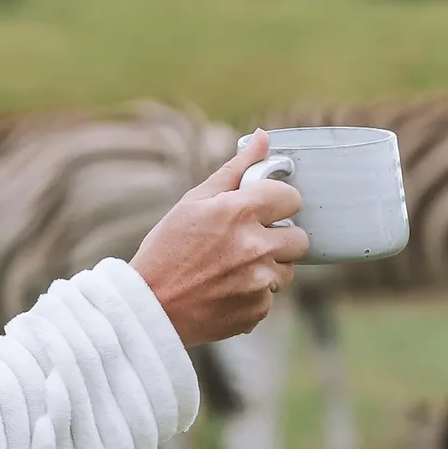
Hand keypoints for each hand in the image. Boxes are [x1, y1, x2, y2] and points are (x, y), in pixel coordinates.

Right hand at [131, 129, 309, 347]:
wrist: (147, 309)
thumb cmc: (166, 250)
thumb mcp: (193, 202)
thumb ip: (235, 170)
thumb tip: (263, 138)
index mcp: (239, 212)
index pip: (291, 198)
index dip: (277, 203)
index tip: (263, 210)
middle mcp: (255, 247)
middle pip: (300, 238)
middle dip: (280, 237)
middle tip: (251, 241)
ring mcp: (258, 282)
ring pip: (287, 269)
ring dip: (268, 267)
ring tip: (232, 268)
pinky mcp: (257, 310)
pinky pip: (269, 296)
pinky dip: (253, 294)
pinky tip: (225, 290)